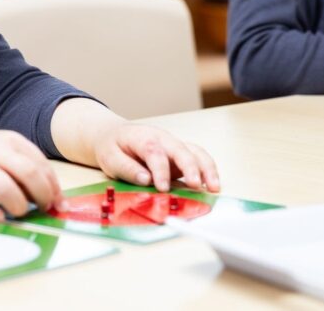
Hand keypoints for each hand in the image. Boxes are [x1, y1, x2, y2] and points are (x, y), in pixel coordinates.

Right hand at [0, 130, 63, 221]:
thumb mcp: (8, 155)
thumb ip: (33, 172)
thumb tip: (60, 203)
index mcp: (10, 140)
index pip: (41, 164)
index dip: (53, 187)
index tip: (57, 204)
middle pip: (29, 173)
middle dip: (42, 196)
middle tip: (41, 208)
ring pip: (5, 188)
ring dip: (19, 206)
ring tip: (19, 211)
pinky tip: (0, 217)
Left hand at [93, 122, 219, 192]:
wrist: (115, 135)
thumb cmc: (113, 147)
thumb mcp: (110, 158)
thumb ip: (126, 169)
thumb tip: (145, 180)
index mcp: (142, 137)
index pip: (154, 152)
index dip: (160, 170)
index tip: (162, 188)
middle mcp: (162, 139)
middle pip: (180, 149)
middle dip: (190, 167)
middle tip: (196, 185)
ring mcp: (173, 146)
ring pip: (195, 152)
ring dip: (206, 168)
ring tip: (214, 187)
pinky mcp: (180, 156)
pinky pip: (199, 158)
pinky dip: (208, 170)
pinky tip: (213, 185)